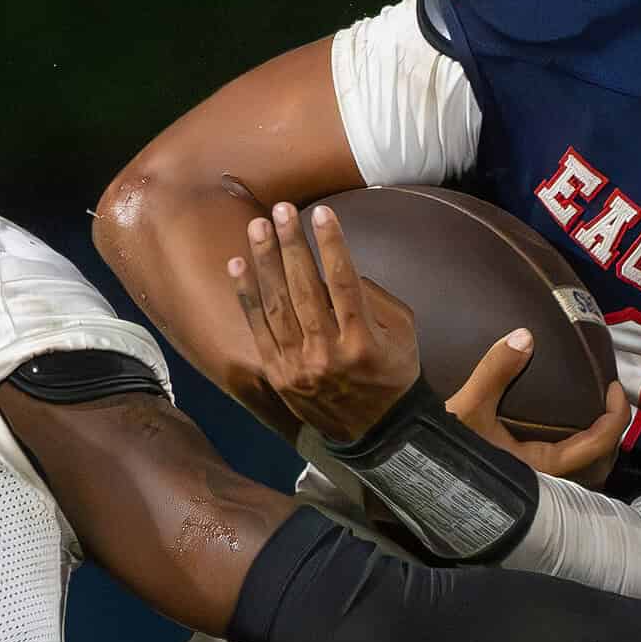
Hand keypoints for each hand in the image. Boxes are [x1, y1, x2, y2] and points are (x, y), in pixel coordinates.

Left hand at [228, 202, 420, 440]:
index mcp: (362, 343)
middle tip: (281, 209)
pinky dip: (246, 296)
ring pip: (277, 306)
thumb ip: (374, 298)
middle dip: (291, 246)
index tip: (321, 213)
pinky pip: (258, 329)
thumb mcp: (402, 334)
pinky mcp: (278, 375)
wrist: (376, 432)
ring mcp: (298, 367)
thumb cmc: (392, 373)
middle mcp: (328, 355)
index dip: (332, 246)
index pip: (345, 284)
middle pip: (305, 290)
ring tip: (257, 226)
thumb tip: (337, 265)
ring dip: (265, 262)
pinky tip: (238, 264)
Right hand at [445, 336, 629, 488]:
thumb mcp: (467, 409)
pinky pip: (559, 463)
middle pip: (597, 461)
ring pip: (579, 467)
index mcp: (542, 467)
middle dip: (609, 432)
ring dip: (590, 440)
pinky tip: (555, 422)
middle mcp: (544, 480)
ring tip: (588, 409)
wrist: (412, 473)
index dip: (615, 416)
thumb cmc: (442, 452)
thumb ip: (495, 372)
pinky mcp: (520, 480)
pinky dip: (569, 443)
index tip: (614, 388)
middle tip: (606, 399)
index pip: (597, 445)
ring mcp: (533, 483)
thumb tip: (524, 335)